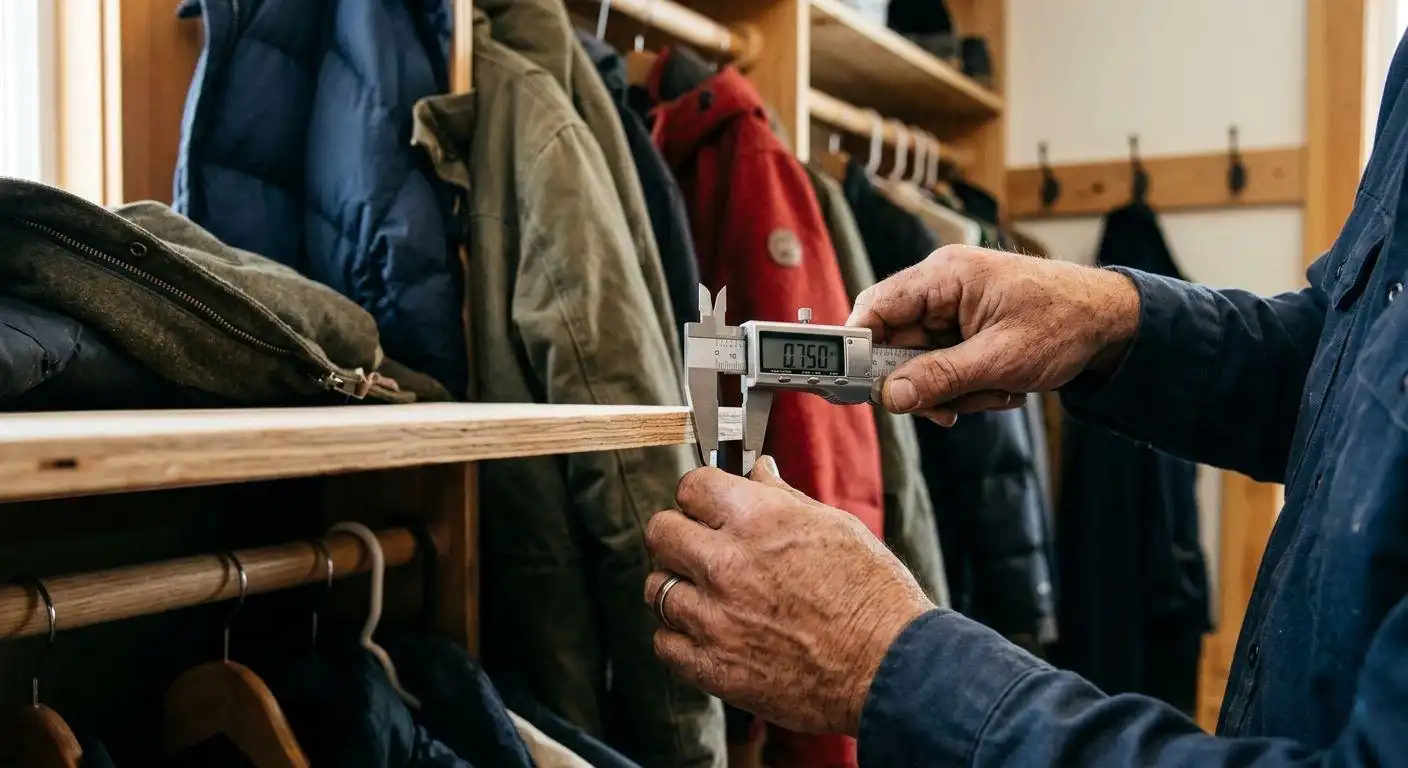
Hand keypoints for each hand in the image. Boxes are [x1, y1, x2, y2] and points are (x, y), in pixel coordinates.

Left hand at [644, 458, 933, 735]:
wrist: (890, 670)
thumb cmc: (873, 597)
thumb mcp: (835, 527)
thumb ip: (783, 498)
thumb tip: (758, 472)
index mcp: (758, 520)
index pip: (691, 486)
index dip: (699, 494)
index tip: (706, 505)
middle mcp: (726, 565)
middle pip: (660, 532)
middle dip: (678, 534)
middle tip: (698, 546)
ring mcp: (714, 618)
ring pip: (656, 588)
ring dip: (678, 587)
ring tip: (708, 595)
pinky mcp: (713, 667)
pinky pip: (664, 643)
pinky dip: (680, 638)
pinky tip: (709, 633)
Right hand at [848, 245, 1139, 424]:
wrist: (1110, 322)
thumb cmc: (1064, 324)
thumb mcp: (1001, 359)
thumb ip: (941, 377)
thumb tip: (890, 397)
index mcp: (945, 276)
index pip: (876, 306)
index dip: (859, 346)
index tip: (858, 385)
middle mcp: (941, 287)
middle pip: (894, 343)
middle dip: (921, 382)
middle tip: (948, 408)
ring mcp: (952, 309)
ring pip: (919, 362)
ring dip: (952, 389)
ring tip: (996, 391)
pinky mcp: (964, 328)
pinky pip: (943, 365)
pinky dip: (966, 385)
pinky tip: (999, 388)